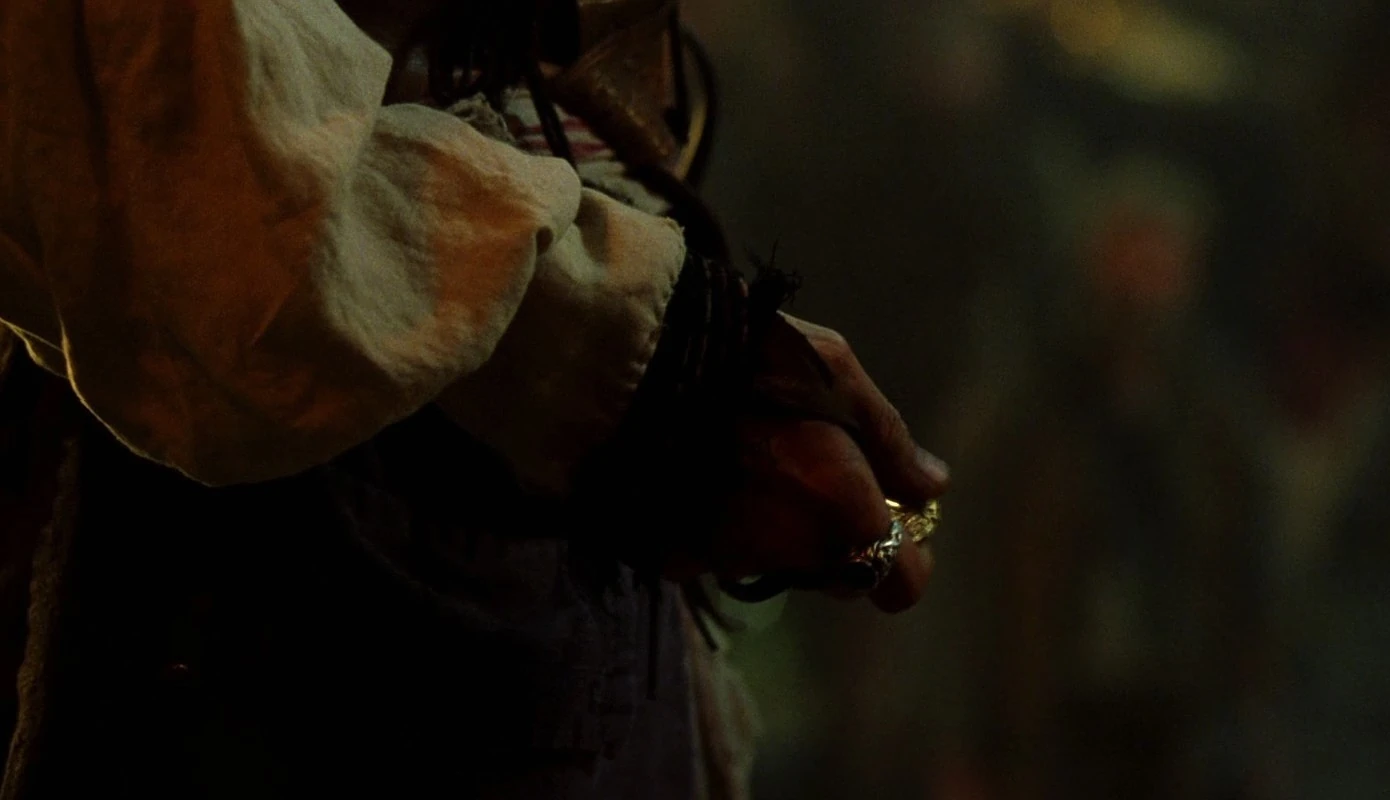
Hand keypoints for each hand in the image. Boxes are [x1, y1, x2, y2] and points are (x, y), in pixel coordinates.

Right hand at [689, 315, 949, 612]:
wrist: (638, 364)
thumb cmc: (751, 358)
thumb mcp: (837, 374)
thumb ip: (891, 441)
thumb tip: (932, 486)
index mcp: (843, 512)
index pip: (901, 585)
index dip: (904, 557)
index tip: (893, 519)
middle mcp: (791, 553)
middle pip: (838, 575)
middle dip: (840, 538)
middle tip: (818, 476)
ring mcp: (731, 561)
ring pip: (779, 562)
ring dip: (781, 529)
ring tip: (753, 461)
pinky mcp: (677, 558)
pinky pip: (720, 553)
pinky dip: (724, 525)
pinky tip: (710, 474)